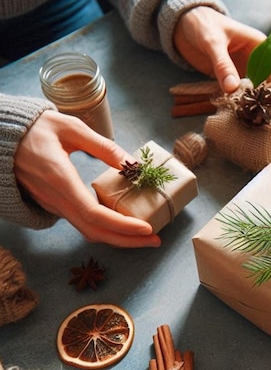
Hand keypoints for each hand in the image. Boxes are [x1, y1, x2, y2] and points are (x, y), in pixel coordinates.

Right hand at [14, 110, 160, 247]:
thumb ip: (103, 146)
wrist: (0, 137)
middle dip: (127, 241)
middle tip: (155, 241)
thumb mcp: (71, 128)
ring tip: (145, 235)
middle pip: (95, 231)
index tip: (147, 229)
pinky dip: (105, 228)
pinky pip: (82, 223)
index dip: (122, 226)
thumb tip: (132, 164)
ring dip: (118, 237)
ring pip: (88, 230)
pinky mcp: (54, 204)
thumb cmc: (36, 128)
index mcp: (60, 180)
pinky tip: (124, 222)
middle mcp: (55, 199)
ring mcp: (53, 204)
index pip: (95, 214)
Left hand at [173, 6, 270, 132]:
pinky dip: (254, 111)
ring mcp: (248, 72)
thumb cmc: (201, 24)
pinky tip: (256, 123)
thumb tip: (233, 89)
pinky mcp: (235, 81)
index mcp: (262, 47)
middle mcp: (259, 61)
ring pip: (267, 95)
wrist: (182, 23)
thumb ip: (222, 64)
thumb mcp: (212, 41)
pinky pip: (249, 98)